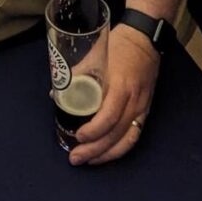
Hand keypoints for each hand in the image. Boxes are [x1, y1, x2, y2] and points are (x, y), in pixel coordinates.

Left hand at [69, 25, 159, 165]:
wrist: (145, 38)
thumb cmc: (118, 45)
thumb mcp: (95, 55)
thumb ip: (77, 74)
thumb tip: (56, 94)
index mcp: (121, 85)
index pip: (110, 115)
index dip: (94, 130)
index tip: (78, 136)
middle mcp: (133, 100)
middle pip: (116, 133)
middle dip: (95, 149)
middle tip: (75, 158)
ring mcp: (141, 108)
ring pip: (126, 139)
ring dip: (106, 154)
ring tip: (88, 161)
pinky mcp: (145, 111)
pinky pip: (134, 136)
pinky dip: (120, 149)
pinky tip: (106, 155)